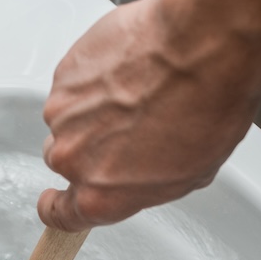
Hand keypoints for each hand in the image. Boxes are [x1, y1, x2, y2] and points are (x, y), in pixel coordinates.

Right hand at [37, 0, 260, 231]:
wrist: (201, 44)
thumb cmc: (205, 106)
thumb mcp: (190, 172)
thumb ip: (146, 183)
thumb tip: (141, 172)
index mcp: (102, 195)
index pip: (60, 215)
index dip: (57, 208)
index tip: (55, 202)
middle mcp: (73, 158)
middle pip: (64, 161)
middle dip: (89, 148)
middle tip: (128, 127)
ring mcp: (63, 113)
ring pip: (68, 119)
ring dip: (94, 110)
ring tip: (137, 92)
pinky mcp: (64, 72)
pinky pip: (73, 83)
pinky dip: (95, 79)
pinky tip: (130, 69)